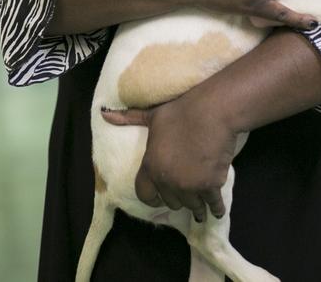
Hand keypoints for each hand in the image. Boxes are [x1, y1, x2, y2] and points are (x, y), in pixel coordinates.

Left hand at [101, 93, 237, 222]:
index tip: (160, 201)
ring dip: (197, 206)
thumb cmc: (181, 110)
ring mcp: (189, 185)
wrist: (212, 112)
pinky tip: (216, 210)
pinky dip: (216, 208)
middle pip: (171, 202)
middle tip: (186, 194)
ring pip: (192, 206)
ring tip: (202, 206)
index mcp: (150, 166)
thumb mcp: (151, 115)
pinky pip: (213, 204)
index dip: (153, 199)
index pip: (144, 194)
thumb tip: (103, 114)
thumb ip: (129, 119)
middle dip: (179, 198)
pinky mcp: (210, 185)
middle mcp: (167, 180)